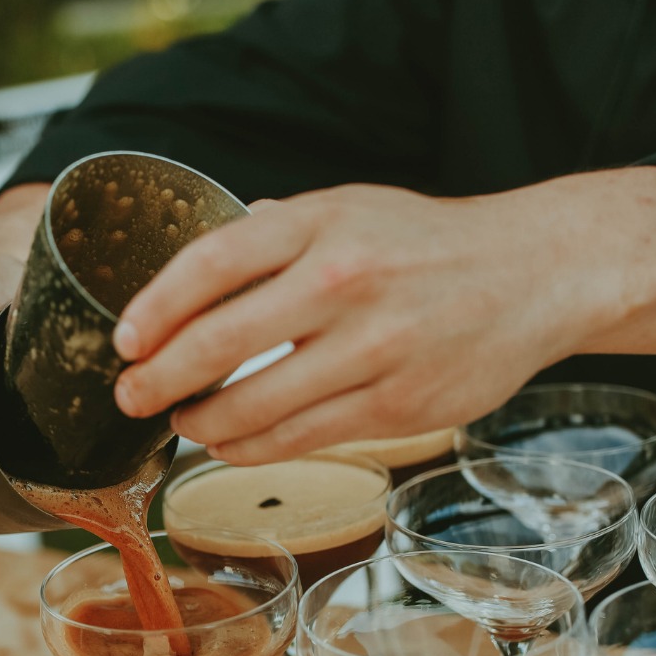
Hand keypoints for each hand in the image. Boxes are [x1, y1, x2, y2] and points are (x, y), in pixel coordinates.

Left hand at [111, 173, 655, 463]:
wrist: (532, 274)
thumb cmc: (425, 244)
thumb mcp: (349, 207)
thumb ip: (273, 234)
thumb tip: (198, 263)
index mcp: (322, 222)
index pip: (212, 263)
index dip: (154, 308)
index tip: (124, 340)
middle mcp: (344, 281)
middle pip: (220, 342)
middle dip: (159, 380)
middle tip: (131, 397)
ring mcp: (373, 348)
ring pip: (256, 407)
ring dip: (202, 424)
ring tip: (184, 422)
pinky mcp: (397, 405)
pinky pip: (299, 439)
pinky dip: (251, 448)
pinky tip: (230, 444)